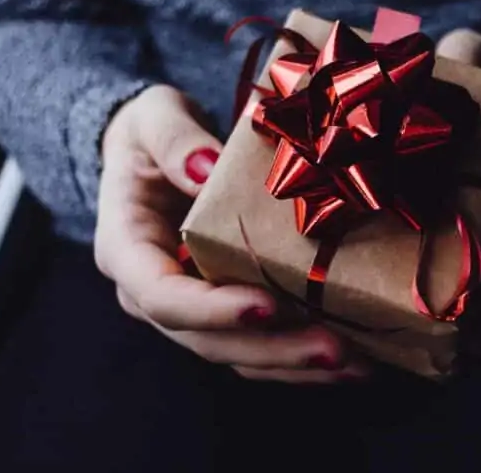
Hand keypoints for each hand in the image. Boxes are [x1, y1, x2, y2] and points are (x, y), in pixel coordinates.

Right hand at [95, 84, 365, 381]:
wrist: (156, 150)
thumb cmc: (151, 132)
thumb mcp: (153, 116)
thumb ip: (174, 139)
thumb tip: (205, 168)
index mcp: (126, 249)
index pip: (161, 295)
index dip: (211, 309)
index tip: (266, 305)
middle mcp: (151, 292)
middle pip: (206, 340)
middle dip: (271, 349)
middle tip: (333, 348)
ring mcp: (188, 307)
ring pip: (236, 353)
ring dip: (293, 363)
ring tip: (353, 362)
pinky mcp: (222, 309)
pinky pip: (257, 344)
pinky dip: (299, 356)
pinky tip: (350, 358)